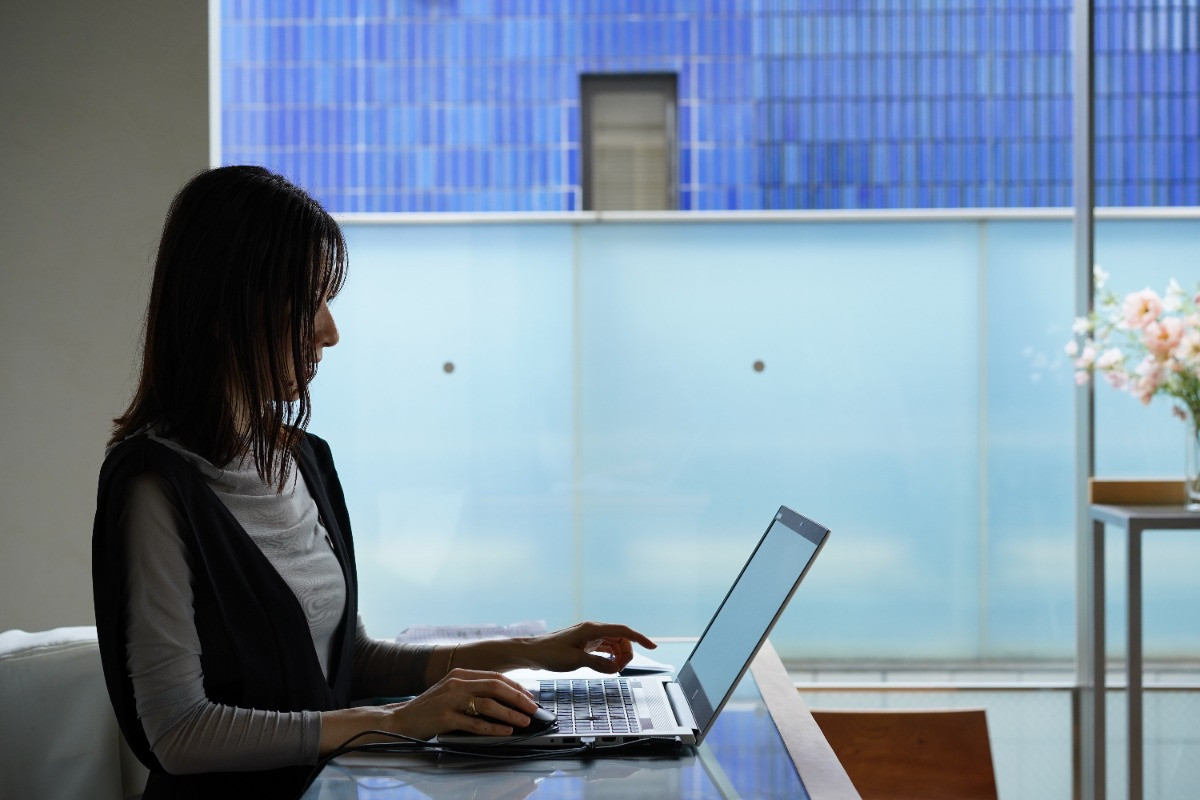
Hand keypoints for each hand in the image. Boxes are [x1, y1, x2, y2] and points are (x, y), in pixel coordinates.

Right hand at [382, 668, 538, 739]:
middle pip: (495, 687)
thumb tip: (504, 699)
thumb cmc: (430, 707)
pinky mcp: (445, 717)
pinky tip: (505, 731)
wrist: (401, 719)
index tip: (529, 697)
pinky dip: (493, 728)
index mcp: (461, 674)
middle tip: (533, 708)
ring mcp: (450, 699)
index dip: (515, 687)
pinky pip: (474, 723)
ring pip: (487, 704)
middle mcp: (457, 683)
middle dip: (518, 698)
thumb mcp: (451, 691)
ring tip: (524, 721)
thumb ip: (473, 690)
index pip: (495, 677)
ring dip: (509, 713)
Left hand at [527, 621, 655, 673]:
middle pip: (621, 639)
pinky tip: (607, 666)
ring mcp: (590, 637)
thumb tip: (615, 667)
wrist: (533, 653)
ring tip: (612, 671)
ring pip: (614, 644)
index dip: (639, 638)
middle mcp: (593, 630)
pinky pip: (605, 649)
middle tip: (618, 670)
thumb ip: (598, 663)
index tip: (653, 647)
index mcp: (592, 629)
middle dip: (626, 654)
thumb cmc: (550, 654)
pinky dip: (610, 657)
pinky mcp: (586, 644)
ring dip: (618, 657)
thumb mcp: (575, 660)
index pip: (622, 631)